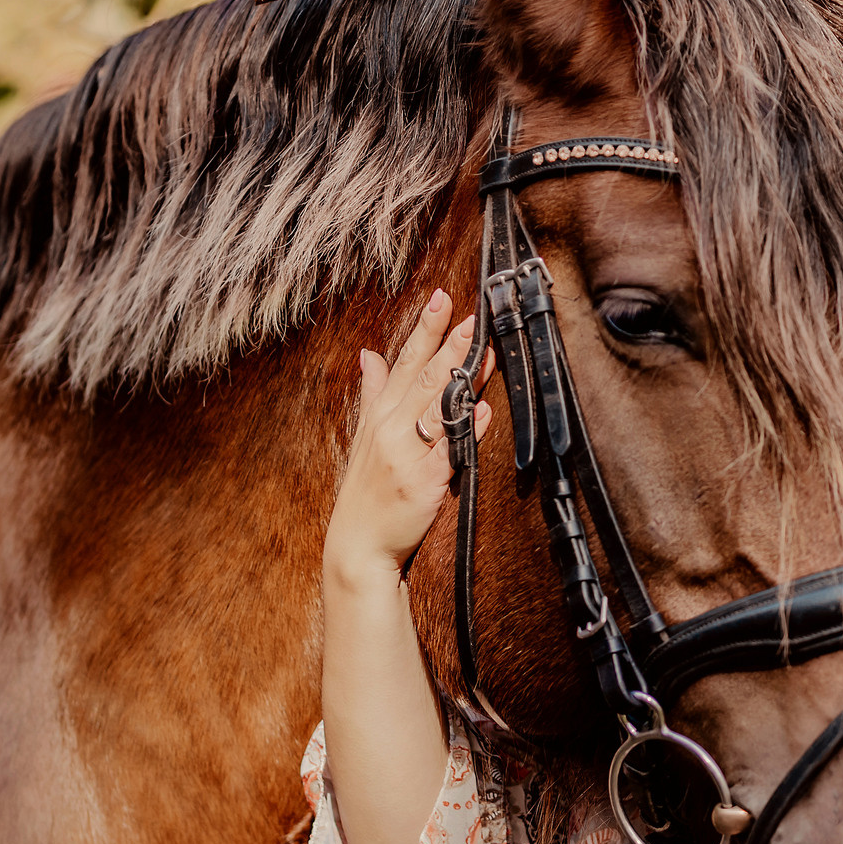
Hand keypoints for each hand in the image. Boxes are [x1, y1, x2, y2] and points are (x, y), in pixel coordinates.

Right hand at [323, 289, 489, 585]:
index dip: (424, 330)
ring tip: (484, 350)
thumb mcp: (364, 435)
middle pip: (425, 378)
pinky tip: (480, 409)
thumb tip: (369, 355)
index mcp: (381, 414)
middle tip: (473, 316)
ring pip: (440, 407)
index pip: (405, 362)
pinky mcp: (425, 482)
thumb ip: (373, 393)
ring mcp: (408, 454)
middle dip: (449, 344)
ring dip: (463, 377)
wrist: (359, 544)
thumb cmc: (367, 489)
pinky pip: (450, 450)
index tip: (442, 298)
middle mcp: (392, 428)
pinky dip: (466, 429)